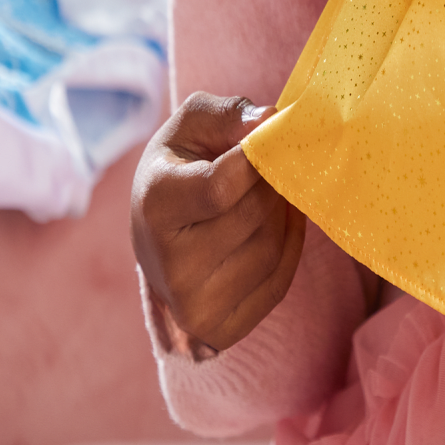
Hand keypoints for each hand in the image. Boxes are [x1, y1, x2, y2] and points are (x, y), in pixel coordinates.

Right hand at [130, 92, 305, 355]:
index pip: (223, 184)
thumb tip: (269, 120)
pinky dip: (289, 246)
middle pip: (254, 215)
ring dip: (283, 213)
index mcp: (156, 205)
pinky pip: (279, 282)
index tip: (274, 135)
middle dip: (274, 182)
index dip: (258, 158)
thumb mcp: (190, 126)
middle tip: (276, 162)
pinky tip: (278, 223)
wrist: (156, 239)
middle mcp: (168, 264)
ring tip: (272, 191)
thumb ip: (227, 113)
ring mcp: (193, 306)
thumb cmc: (179, 168)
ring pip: (270, 247)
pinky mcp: (219, 331)